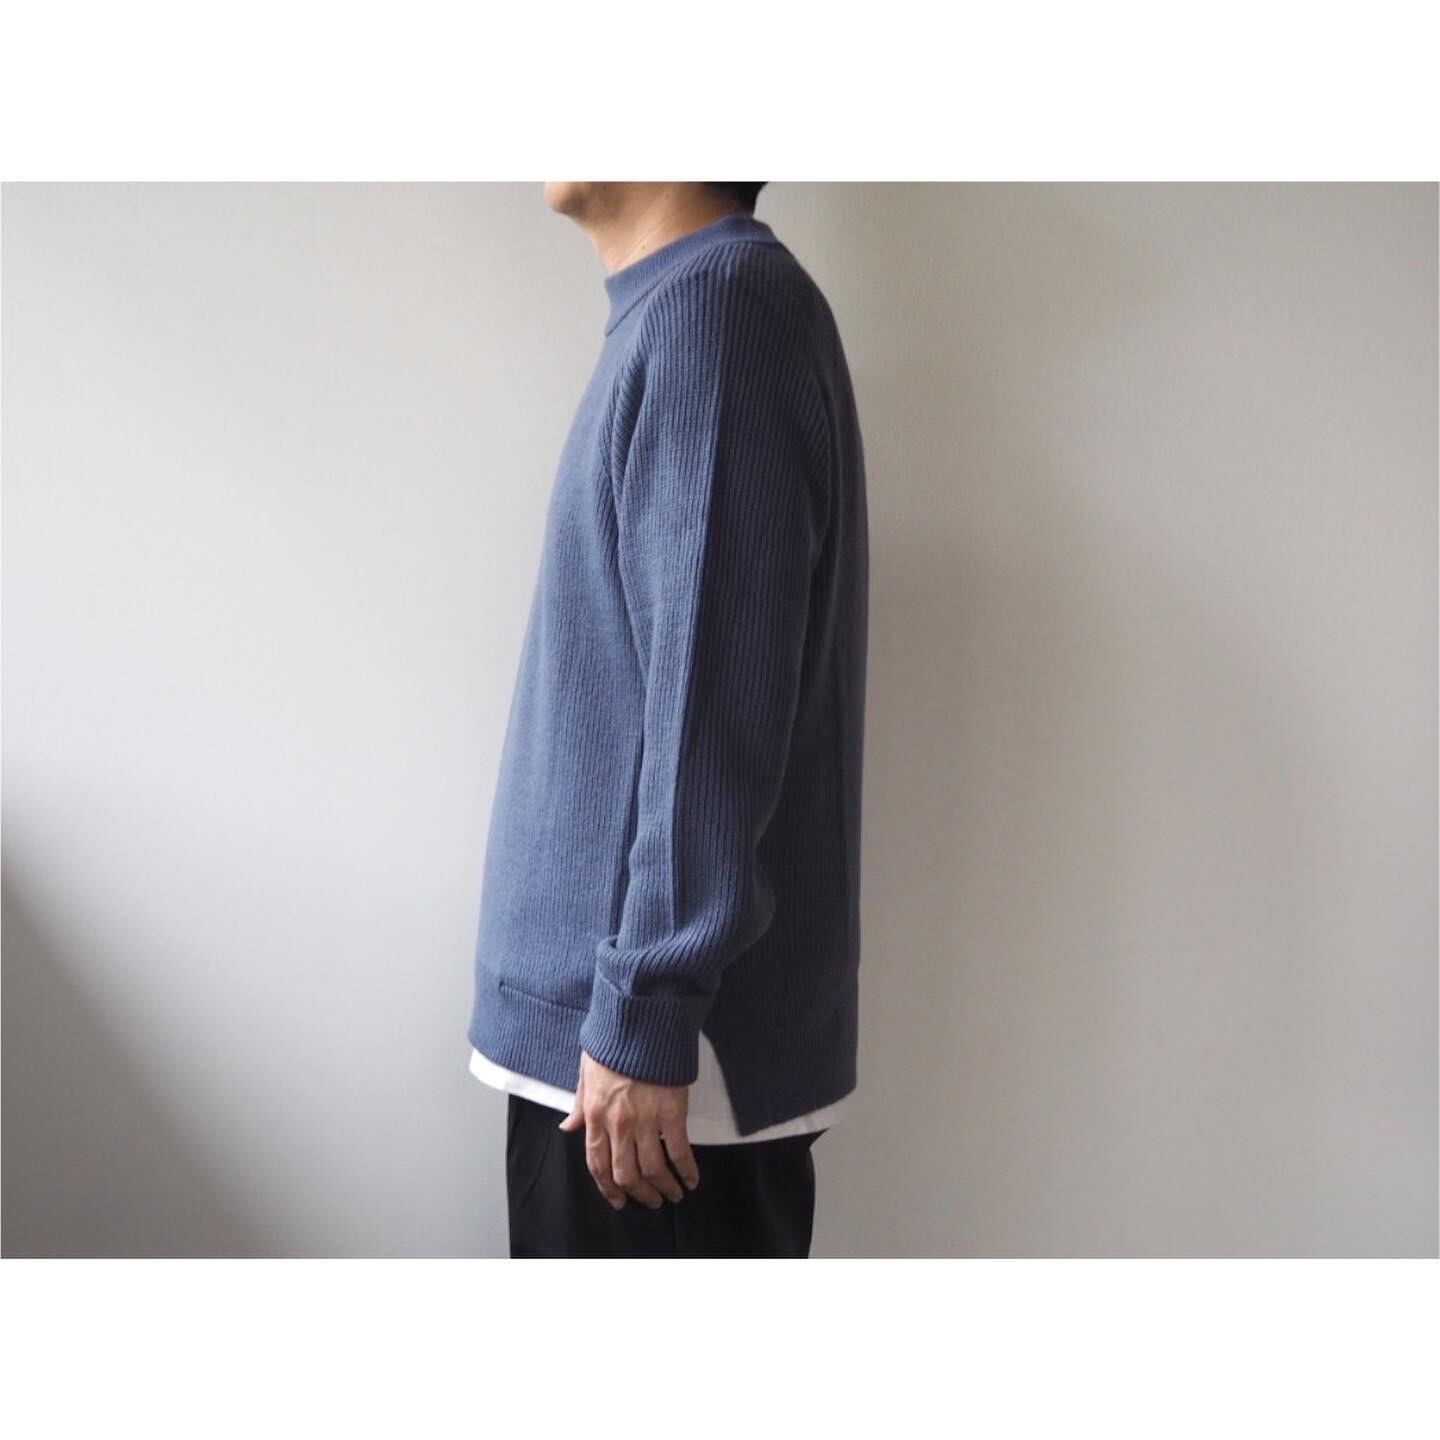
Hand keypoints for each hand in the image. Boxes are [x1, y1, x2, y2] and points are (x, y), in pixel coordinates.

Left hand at [558, 1049, 700, 1209]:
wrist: (642, 1020)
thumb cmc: (614, 1042)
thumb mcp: (586, 1071)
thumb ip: (579, 1104)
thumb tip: (567, 1128)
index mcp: (594, 1114)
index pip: (597, 1163)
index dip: (608, 1188)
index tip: (618, 1200)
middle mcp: (618, 1123)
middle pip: (626, 1173)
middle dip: (639, 1193)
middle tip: (650, 1201)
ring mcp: (646, 1119)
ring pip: (653, 1169)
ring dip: (664, 1187)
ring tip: (673, 1194)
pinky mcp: (672, 1111)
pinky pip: (679, 1150)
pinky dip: (686, 1170)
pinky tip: (691, 1179)